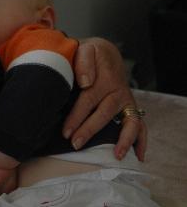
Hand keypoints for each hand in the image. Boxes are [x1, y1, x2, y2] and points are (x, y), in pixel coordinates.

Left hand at [63, 38, 146, 160]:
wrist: (105, 54)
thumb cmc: (90, 55)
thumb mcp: (84, 50)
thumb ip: (84, 62)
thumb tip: (86, 82)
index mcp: (104, 77)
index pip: (88, 99)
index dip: (76, 117)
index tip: (66, 132)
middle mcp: (118, 91)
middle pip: (104, 114)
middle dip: (90, 130)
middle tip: (76, 144)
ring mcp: (126, 100)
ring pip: (129, 122)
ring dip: (124, 140)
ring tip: (116, 156)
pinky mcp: (130, 107)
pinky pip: (139, 125)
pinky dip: (141, 141)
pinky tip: (138, 156)